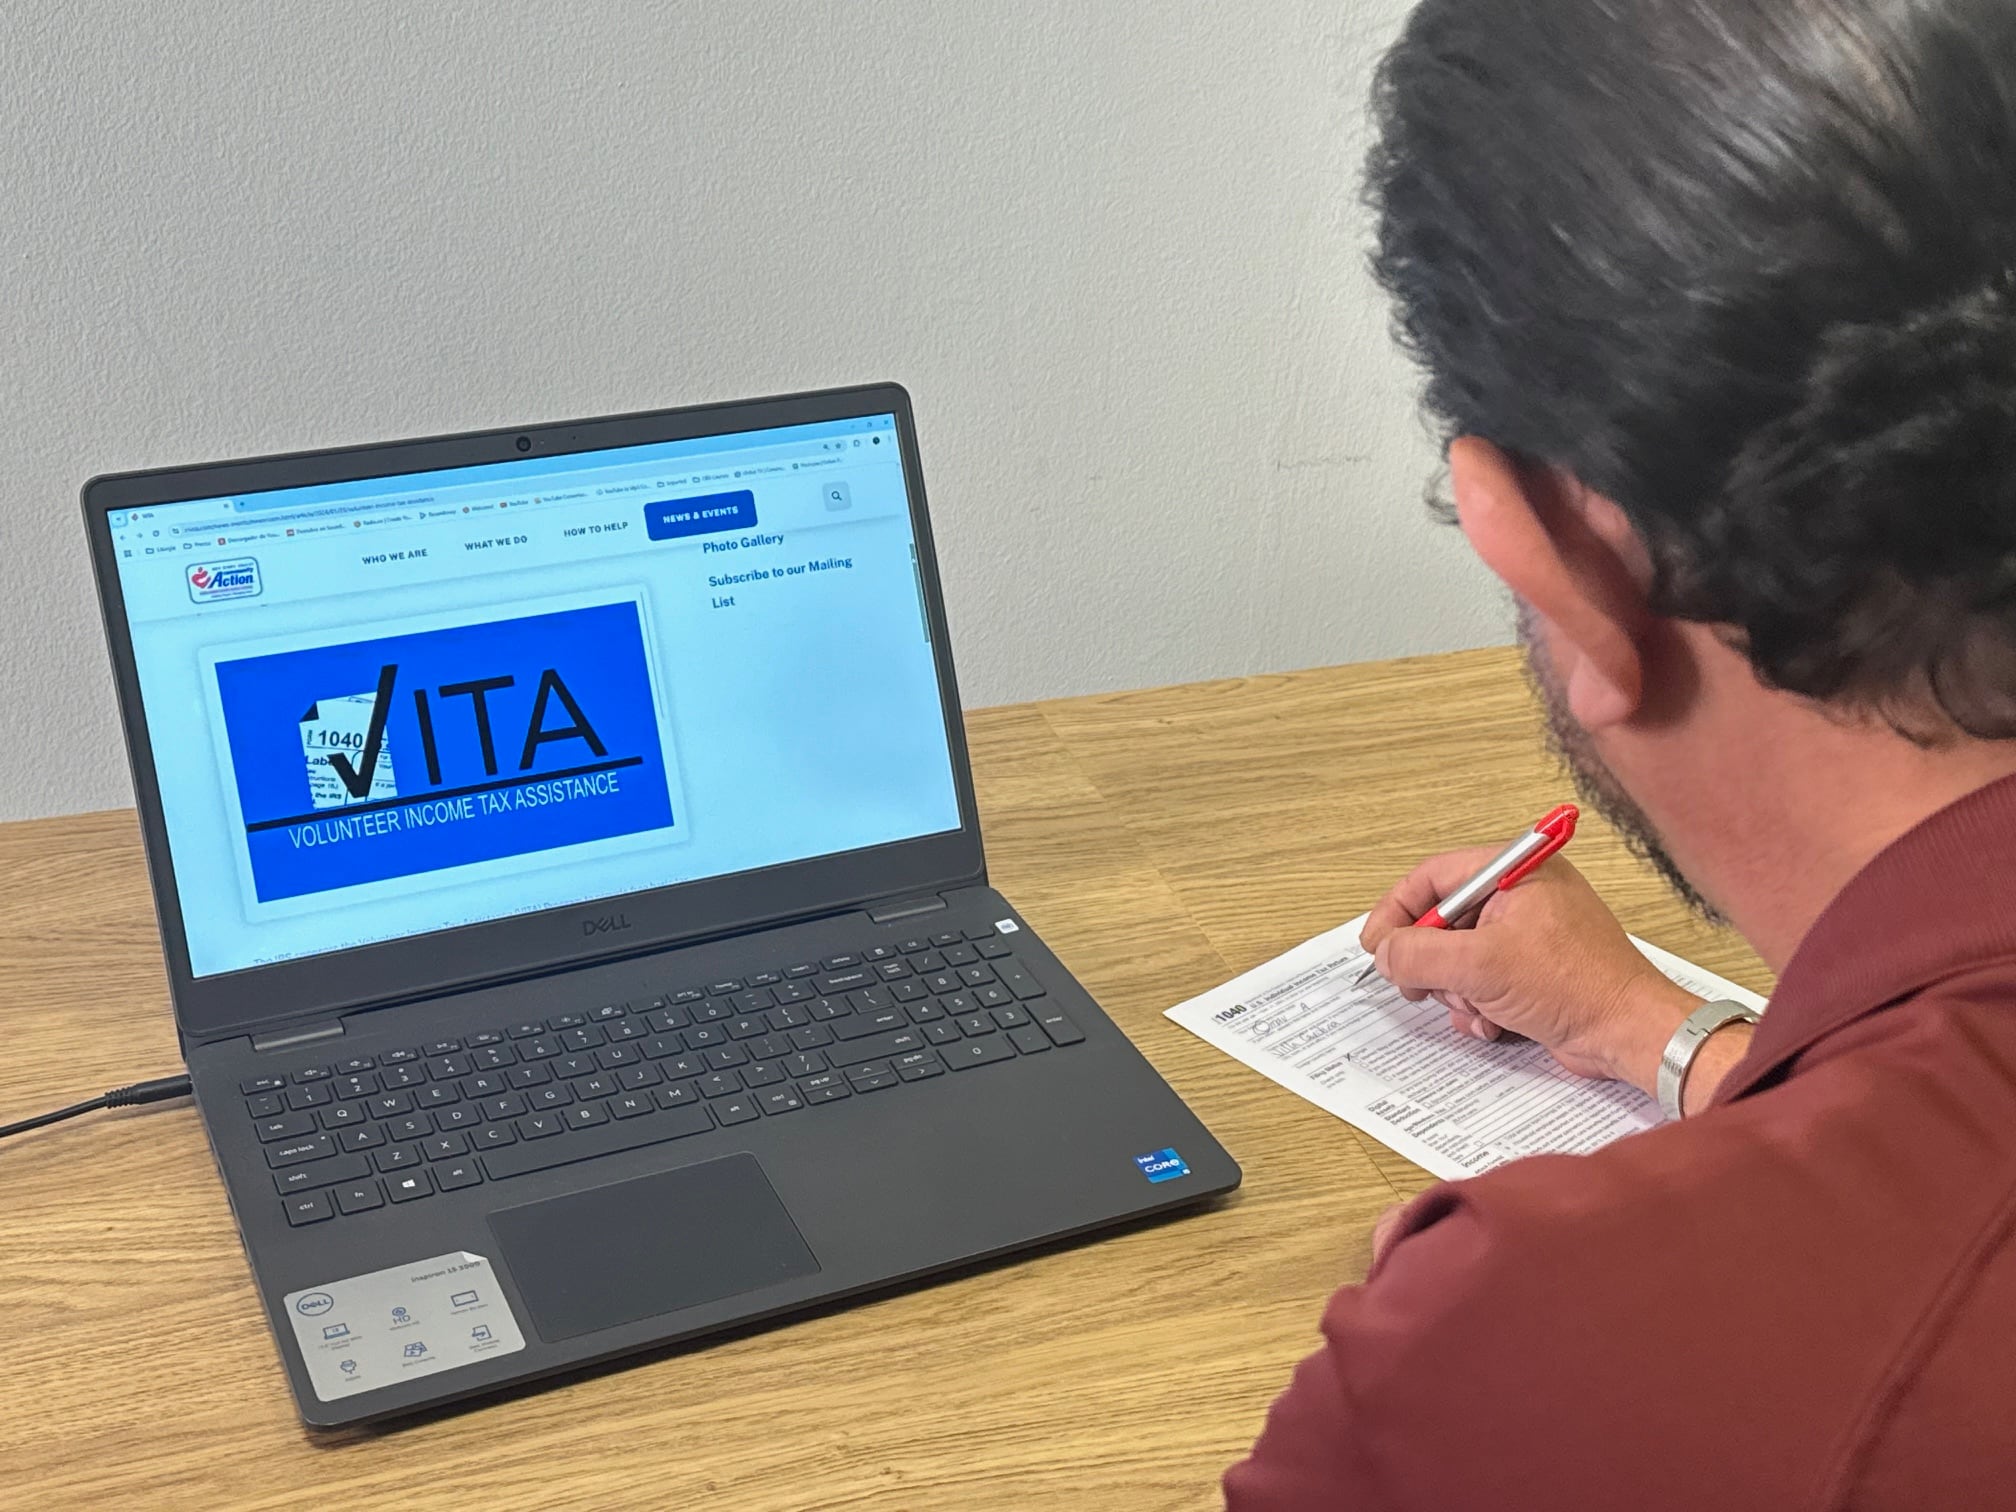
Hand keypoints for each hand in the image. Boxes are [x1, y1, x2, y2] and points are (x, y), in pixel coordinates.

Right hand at [1359, 851, 1698, 1094]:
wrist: (1629, 1033)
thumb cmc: (1579, 986)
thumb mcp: (1482, 966)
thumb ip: (1420, 954)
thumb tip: (1386, 953)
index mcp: (1514, 873)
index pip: (1433, 877)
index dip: (1397, 910)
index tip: (1377, 944)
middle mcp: (1520, 897)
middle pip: (1441, 921)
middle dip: (1432, 962)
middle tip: (1425, 985)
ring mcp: (1526, 936)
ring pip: (1456, 958)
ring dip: (1457, 991)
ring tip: (1480, 1007)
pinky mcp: (1531, 972)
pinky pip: (1479, 982)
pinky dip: (1478, 1006)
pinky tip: (1495, 1022)